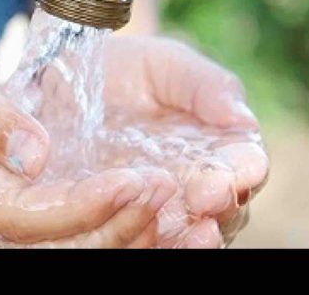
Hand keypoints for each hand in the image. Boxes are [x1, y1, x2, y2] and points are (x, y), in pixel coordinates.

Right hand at [0, 25, 177, 247]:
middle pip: (45, 249)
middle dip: (114, 227)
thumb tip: (33, 153)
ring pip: (61, 255)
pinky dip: (113, 232)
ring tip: (175, 207)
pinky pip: (65, 243)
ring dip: (121, 237)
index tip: (134, 180)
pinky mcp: (9, 226)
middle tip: (168, 189)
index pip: (16, 213)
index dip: (79, 206)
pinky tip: (155, 215)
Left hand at [97, 35, 268, 247]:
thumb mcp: (165, 64)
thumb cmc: (126, 68)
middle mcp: (198, 185)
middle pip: (224, 208)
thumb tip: (243, 119)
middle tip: (205, 197)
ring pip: (188, 233)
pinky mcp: (120, 222)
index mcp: (220, 147)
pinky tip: (147, 236)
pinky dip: (148, 243)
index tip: (233, 172)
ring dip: (190, 236)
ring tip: (190, 227)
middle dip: (219, 205)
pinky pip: (140, 243)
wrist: (63, 79)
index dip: (243, 171)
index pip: (244, 165)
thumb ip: (206, 86)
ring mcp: (161, 208)